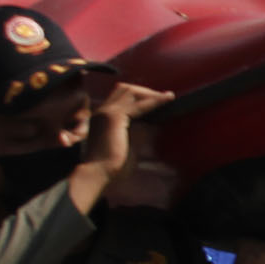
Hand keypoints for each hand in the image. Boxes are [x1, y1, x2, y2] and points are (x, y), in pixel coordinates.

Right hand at [63, 80, 169, 214]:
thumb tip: (153, 126)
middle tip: (164, 97)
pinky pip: (138, 104)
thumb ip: (137, 134)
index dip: (139, 95)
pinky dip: (154, 101)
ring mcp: (106, 112)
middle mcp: (102, 111)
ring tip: (168, 97)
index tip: (156, 99)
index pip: (120, 97)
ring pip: (131, 92)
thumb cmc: (110, 167)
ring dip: (150, 93)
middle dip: (146, 91)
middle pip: (125, 89)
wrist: (97, 174)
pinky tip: (166, 100)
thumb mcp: (127, 146)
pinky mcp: (114, 117)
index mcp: (102, 117)